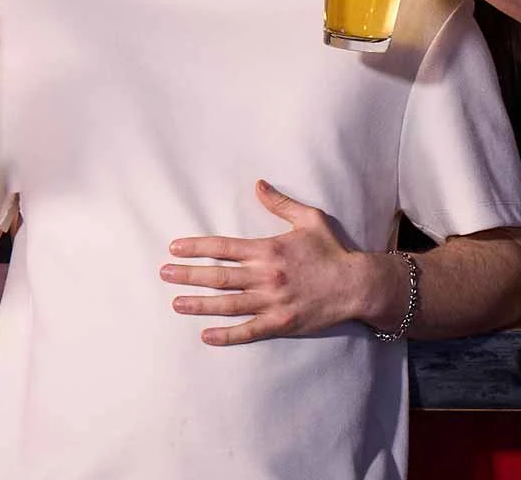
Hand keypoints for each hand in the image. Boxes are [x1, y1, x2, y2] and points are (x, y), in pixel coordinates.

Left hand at [162, 180, 393, 345]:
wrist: (357, 284)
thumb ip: (280, 203)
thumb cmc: (332, 250)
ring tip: (176, 303)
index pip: (223, 247)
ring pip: (227, 304)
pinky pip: (248, 331)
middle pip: (218, 276)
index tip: (174, 248)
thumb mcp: (309, 219)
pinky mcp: (281, 323)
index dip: (196, 247)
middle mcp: (266, 276)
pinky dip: (226, 335)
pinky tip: (206, 336)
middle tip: (164, 274)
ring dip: (199, 304)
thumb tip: (258, 184)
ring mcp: (272, 302)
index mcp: (269, 249)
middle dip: (188, 275)